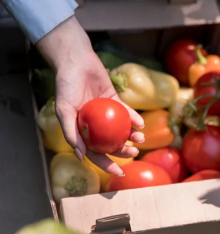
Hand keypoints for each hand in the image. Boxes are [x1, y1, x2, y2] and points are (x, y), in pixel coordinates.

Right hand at [36, 16, 144, 175]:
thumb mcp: (64, 110)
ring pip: (120, 129)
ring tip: (140, 139)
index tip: (119, 171)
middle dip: (123, 151)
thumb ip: (71, 132)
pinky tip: (141, 124)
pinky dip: (133, 118)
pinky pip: (126, 112)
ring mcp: (105, 113)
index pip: (94, 152)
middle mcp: (94, 124)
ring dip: (131, 136)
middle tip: (134, 152)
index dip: (106, 164)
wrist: (77, 62)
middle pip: (110, 143)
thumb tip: (81, 156)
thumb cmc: (66, 86)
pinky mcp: (114, 101)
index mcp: (81, 130)